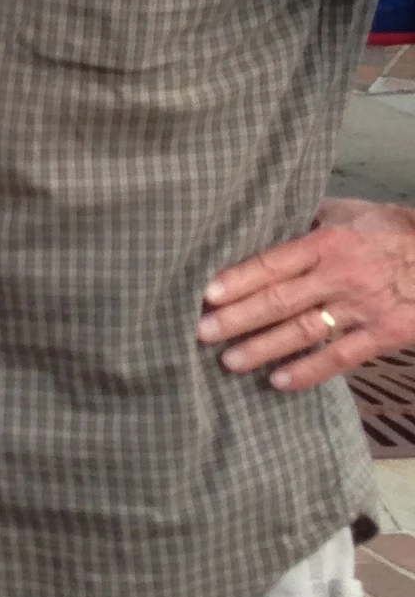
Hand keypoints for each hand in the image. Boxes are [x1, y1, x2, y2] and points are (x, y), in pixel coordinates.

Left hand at [197, 198, 414, 389]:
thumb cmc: (397, 232)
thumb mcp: (355, 213)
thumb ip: (313, 219)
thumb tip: (268, 221)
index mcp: (329, 242)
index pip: (274, 262)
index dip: (239, 279)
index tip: (207, 294)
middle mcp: (341, 275)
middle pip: (280, 299)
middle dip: (238, 318)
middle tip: (201, 332)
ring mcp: (362, 308)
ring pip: (303, 331)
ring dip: (263, 348)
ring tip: (229, 361)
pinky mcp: (385, 334)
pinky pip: (340, 357)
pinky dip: (309, 371)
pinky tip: (278, 382)